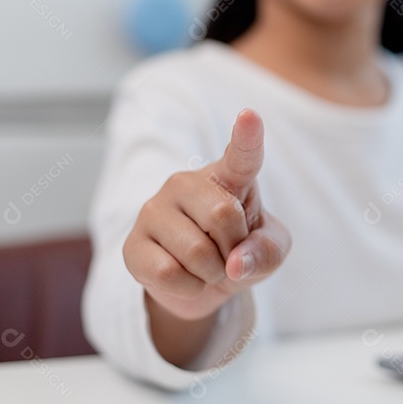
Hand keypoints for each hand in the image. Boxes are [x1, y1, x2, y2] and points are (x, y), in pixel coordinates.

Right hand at [124, 109, 291, 326]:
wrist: (202, 283)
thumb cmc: (240, 251)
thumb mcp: (270, 251)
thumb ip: (267, 251)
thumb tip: (235, 263)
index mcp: (228, 177)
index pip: (241, 154)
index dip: (247, 136)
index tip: (250, 115)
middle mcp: (186, 184)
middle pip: (223, 215)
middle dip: (235, 248)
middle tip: (229, 254)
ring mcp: (154, 211)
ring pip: (196, 251)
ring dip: (213, 273)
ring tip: (208, 268)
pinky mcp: (132, 245)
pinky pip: (168, 273)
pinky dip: (189, 288)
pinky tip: (187, 279)